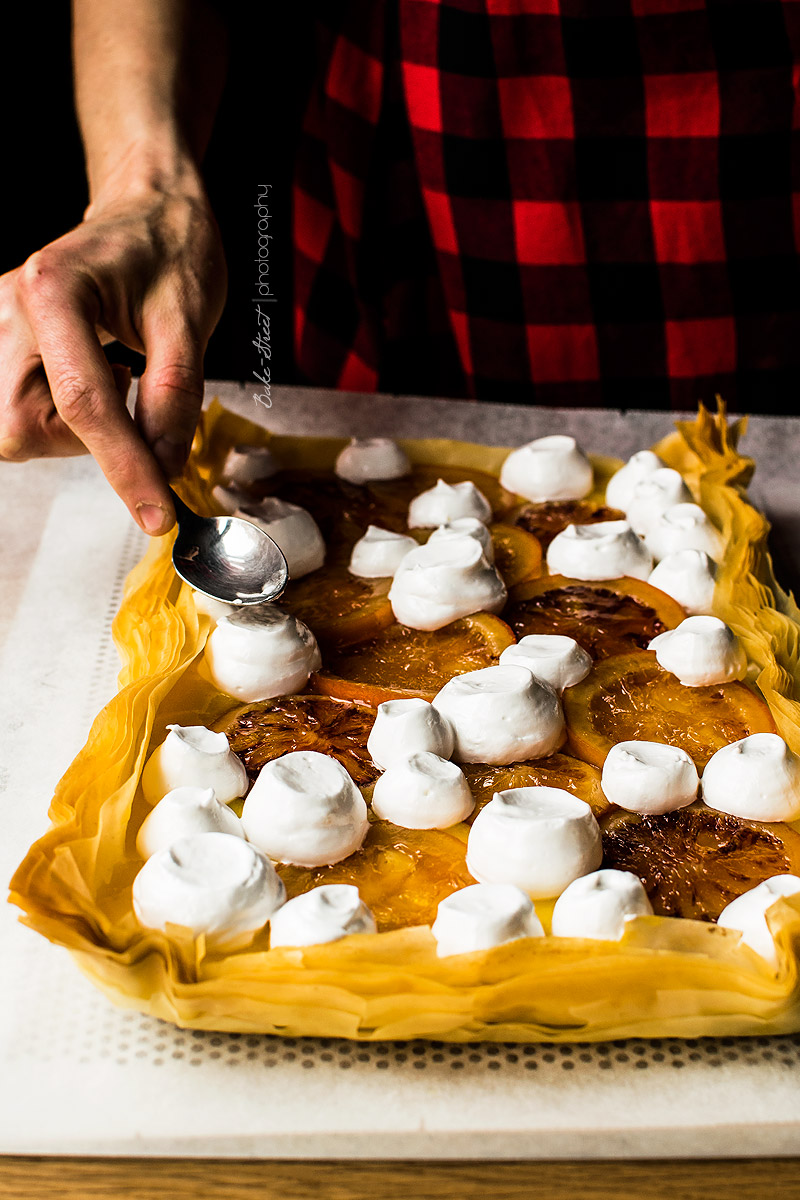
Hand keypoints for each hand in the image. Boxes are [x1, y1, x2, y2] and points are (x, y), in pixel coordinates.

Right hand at [0, 186, 226, 533]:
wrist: (147, 206)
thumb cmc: (170, 248)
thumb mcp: (190, 317)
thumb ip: (175, 393)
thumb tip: (163, 466)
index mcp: (52, 291)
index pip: (82, 404)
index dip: (124, 467)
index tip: (159, 514)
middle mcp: (7, 311)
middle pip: (21, 425)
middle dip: (85, 442)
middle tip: (135, 401)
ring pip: (16, 428)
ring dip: (77, 432)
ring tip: (119, 380)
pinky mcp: (4, 345)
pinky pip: (22, 412)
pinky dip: (66, 420)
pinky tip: (97, 382)